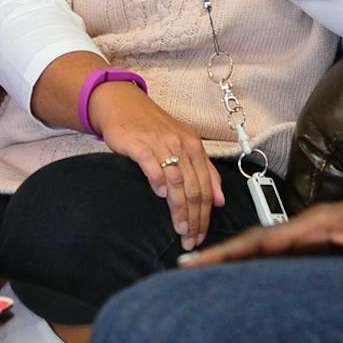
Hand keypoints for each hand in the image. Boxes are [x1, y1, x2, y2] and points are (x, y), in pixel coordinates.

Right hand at [95, 87, 223, 250]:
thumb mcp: (183, 145)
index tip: (201, 234)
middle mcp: (181, 144)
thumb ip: (204, 171)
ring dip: (179, 208)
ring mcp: (160, 143)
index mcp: (195, 147)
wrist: (123, 104)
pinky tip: (159, 195)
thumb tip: (220, 200)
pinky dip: (158, 180)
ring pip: (177, 181)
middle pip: (193, 188)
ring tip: (179, 228)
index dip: (205, 215)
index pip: (206, 187)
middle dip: (194, 218)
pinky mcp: (138, 143)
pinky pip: (151, 163)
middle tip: (191, 238)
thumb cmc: (152, 128)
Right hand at [180, 177, 342, 321]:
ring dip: (238, 268)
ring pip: (267, 255)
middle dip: (219, 261)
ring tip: (204, 291)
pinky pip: (285, 263)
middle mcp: (311, 230)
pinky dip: (262, 274)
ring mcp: (317, 240)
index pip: (261, 240)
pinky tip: (252, 293)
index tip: (191, 264)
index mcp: (317, 224)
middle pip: (254, 247)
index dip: (226, 254)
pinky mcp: (327, 251)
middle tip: (181, 280)